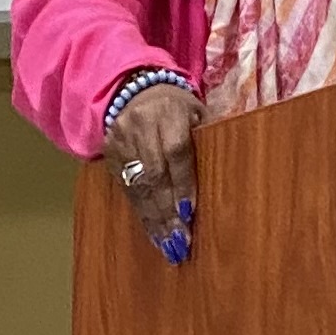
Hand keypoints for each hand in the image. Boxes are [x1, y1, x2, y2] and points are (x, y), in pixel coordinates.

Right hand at [103, 85, 199, 261]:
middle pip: (155, 174)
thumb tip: (225, 179)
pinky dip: (142, 214)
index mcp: (169, 111)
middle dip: (168, 210)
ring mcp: (121, 140)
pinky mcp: (109, 154)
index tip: (189, 212)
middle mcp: (141, 125)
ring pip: (138, 186)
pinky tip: (154, 233)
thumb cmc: (177, 108)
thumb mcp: (196, 113)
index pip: (176, 151)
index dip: (183, 183)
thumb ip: (206, 140)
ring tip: (168, 246)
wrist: (134, 88)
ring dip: (155, 219)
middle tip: (180, 240)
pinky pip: (127, 190)